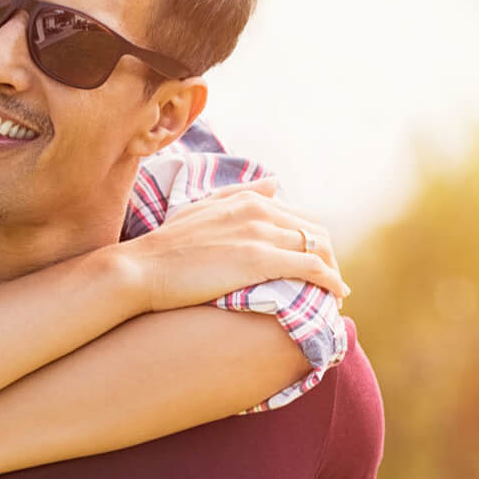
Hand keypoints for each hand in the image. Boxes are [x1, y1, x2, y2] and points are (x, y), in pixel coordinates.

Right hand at [117, 177, 347, 310]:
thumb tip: (274, 183)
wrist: (142, 269)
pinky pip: (312, 268)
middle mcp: (260, 211)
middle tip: (328, 281)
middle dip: (330, 257)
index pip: (300, 216)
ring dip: (333, 271)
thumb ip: (239, 194)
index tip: (314, 261)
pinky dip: (330, 281)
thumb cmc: (165, 246)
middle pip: (316, 232)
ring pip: (319, 249)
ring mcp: (261, 234)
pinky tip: (336, 296)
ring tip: (333, 293)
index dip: (313, 240)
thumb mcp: (201, 208)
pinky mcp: (261, 260)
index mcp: (247, 199)